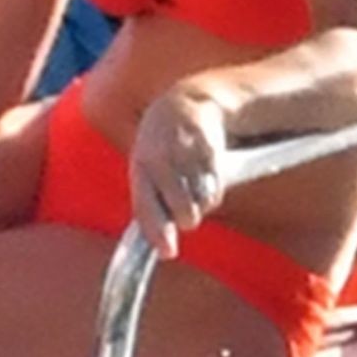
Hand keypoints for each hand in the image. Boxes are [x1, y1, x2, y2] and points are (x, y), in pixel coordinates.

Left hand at [129, 86, 228, 259]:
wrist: (187, 103)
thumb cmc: (162, 147)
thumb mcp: (147, 167)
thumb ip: (151, 203)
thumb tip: (161, 248)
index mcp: (141, 164)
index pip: (146, 204)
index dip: (157, 231)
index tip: (169, 252)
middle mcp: (161, 158)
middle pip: (183, 210)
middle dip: (187, 217)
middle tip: (186, 211)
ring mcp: (187, 152)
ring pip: (203, 202)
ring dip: (202, 204)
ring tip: (194, 188)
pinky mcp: (209, 148)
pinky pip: (216, 188)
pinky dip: (213, 191)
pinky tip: (206, 177)